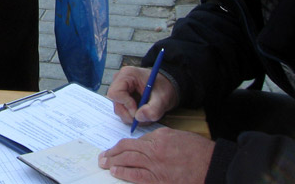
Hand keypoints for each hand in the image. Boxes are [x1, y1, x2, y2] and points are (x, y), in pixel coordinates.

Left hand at [98, 128, 212, 183]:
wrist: (214, 166)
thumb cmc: (199, 151)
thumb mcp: (178, 137)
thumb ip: (161, 138)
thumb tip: (147, 143)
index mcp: (159, 137)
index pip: (135, 141)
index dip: (123, 146)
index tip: (116, 149)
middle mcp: (155, 150)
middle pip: (127, 149)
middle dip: (112, 152)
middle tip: (102, 156)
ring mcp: (156, 166)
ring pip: (129, 161)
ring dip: (113, 161)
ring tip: (104, 163)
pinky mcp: (160, 180)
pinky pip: (137, 176)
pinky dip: (124, 173)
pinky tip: (115, 172)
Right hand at [107, 66, 177, 124]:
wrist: (166, 86)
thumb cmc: (164, 87)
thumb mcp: (163, 99)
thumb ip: (153, 109)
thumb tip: (138, 117)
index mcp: (127, 75)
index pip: (115, 92)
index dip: (126, 104)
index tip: (138, 111)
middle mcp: (120, 80)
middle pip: (115, 102)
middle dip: (129, 113)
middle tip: (143, 117)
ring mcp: (120, 89)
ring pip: (118, 108)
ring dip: (131, 116)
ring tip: (145, 114)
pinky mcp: (122, 96)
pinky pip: (122, 110)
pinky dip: (132, 115)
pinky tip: (142, 112)